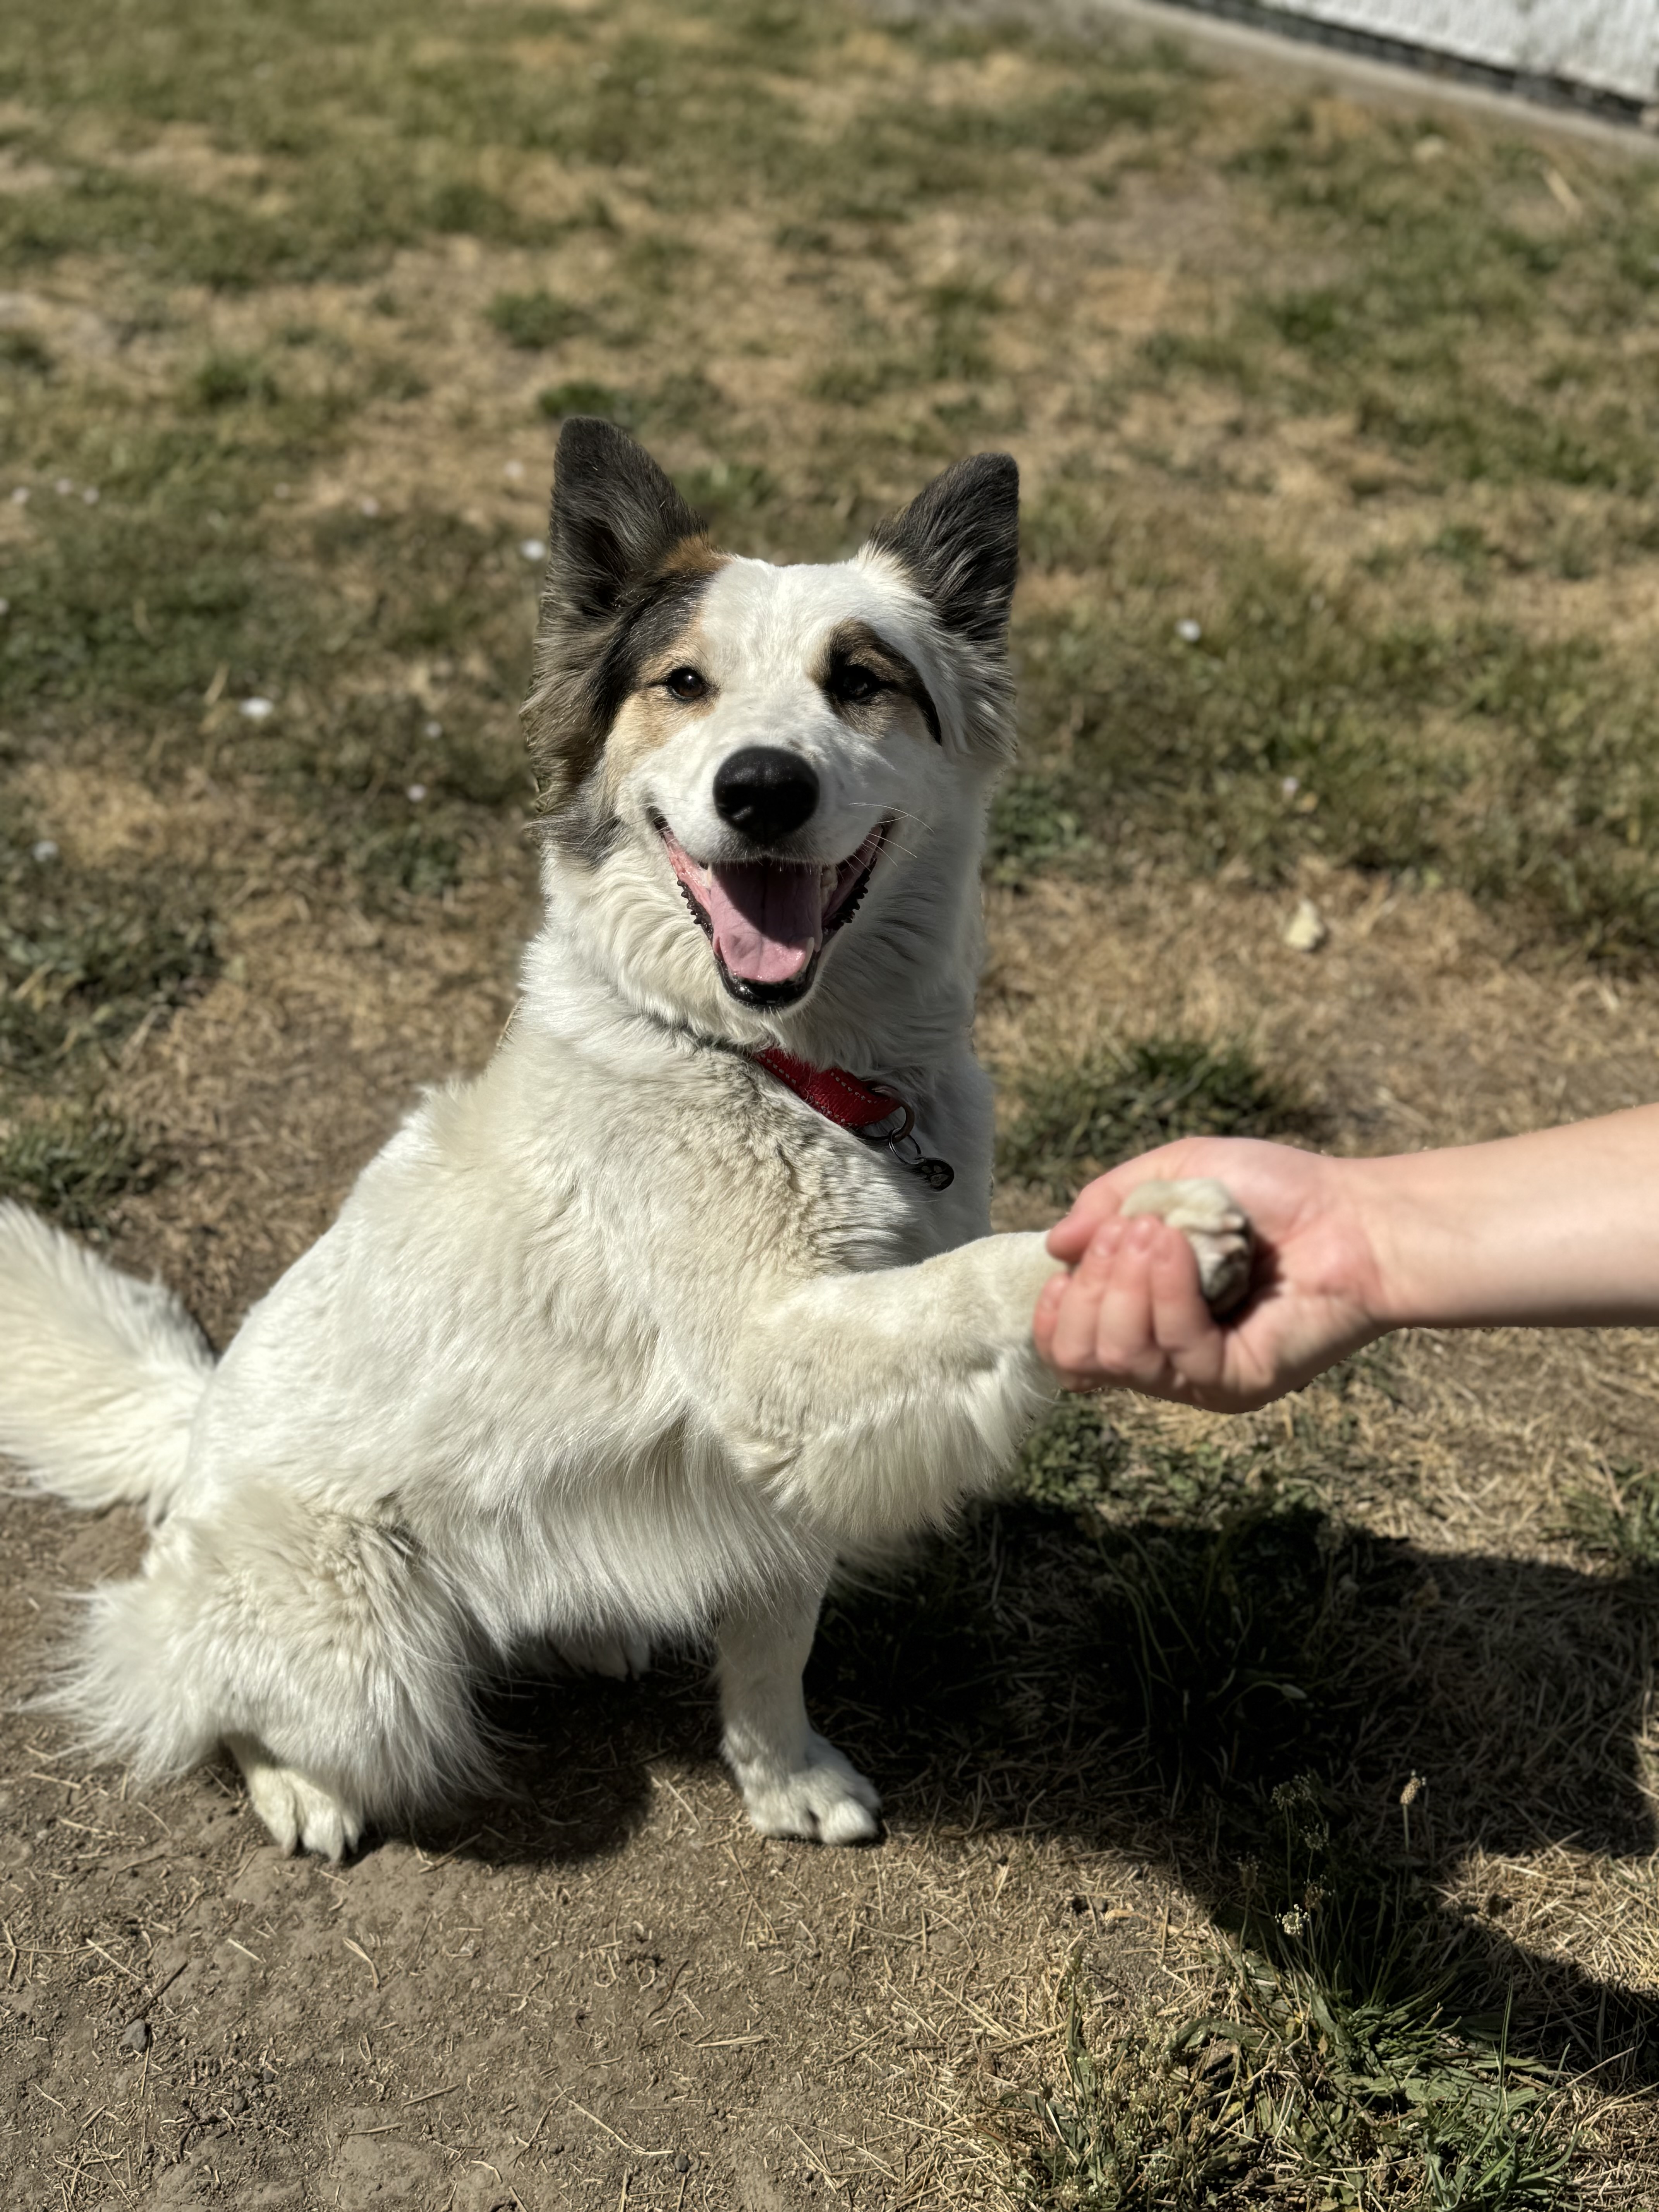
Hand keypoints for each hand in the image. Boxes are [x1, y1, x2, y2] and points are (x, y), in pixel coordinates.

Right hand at [1033, 1138, 1387, 1411]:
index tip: (1074, 1261)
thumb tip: (1056, 1247)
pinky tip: (1182, 1248)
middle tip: (1130, 1233)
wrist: (1356, 1216)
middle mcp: (1165, 1354)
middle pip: (1077, 1357)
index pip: (1066, 1346)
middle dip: (1090, 1287)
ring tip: (1159, 1233)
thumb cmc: (1275, 1192)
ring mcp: (1197, 1375)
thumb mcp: (1173, 1173)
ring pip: (1116, 1358)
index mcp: (1144, 1314)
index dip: (1054, 1308)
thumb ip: (1107, 1203)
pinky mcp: (1235, 1383)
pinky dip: (1168, 1292)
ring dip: (1125, 1284)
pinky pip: (1174, 1351)